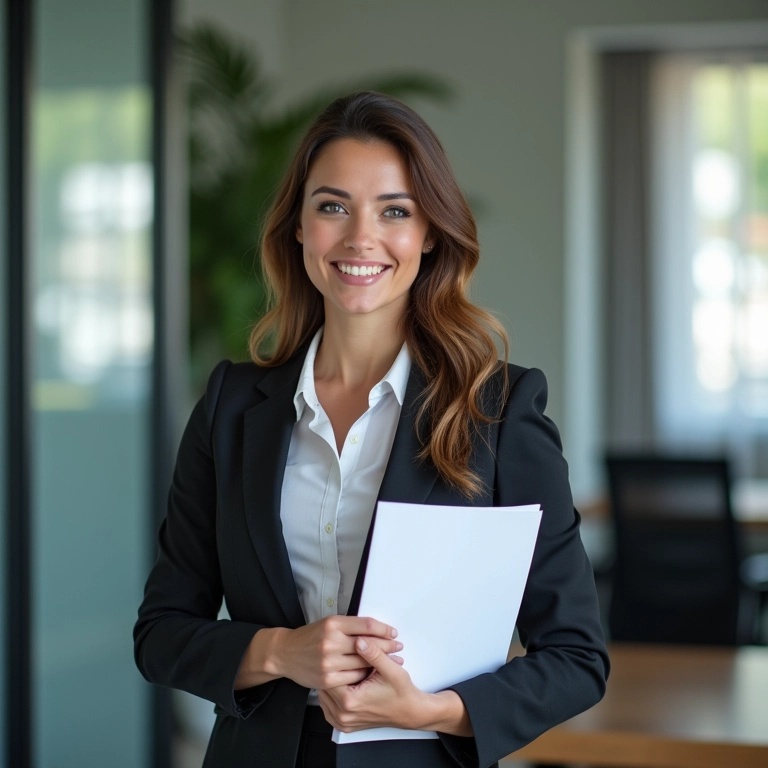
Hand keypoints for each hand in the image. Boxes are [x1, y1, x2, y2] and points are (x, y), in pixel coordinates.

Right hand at [274, 616, 402, 689]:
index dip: (384, 629)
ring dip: (379, 662)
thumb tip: (376, 630)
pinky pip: (354, 678)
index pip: (367, 625)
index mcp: (333, 624)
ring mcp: (328, 662)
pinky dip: (365, 675)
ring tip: (392, 660)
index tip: (393, 633)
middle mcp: (331, 641)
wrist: (286, 653)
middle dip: (387, 646)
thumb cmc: (310, 637)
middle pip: (368, 644)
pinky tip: (373, 672)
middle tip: (398, 647)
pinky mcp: (327, 679)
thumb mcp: (329, 624)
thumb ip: (350, 626)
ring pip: (362, 663)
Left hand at [318, 636, 428, 731]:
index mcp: (351, 701)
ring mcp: (343, 722)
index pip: (330, 675)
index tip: (339, 653)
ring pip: (325, 696)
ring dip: (331, 683)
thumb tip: (360, 640)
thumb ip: (374, 654)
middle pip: (326, 685)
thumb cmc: (402, 694)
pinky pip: (328, 708)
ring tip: (340, 671)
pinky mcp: (345, 724)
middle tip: (339, 659)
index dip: (336, 661)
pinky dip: (332, 696)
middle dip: (333, 671)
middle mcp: (344, 714)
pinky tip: (341, 685)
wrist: (410, 712)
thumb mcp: (391, 669)